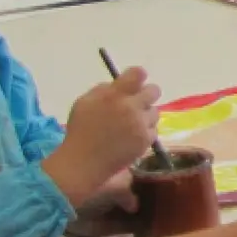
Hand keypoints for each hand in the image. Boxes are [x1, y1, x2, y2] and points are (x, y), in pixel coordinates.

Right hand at [43, 68, 160, 206]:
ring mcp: (140, 124)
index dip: (137, 76)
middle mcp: (130, 107)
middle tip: (136, 103)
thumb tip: (121, 84)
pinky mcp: (146, 140)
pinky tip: (132, 136)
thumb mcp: (85, 102)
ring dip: (145, 115)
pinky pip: (153, 129)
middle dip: (146, 95)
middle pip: (154, 90)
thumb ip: (104, 89)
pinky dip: (145, 131)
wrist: (83, 162)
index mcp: (114, 95)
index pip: (138, 74)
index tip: (133, 83)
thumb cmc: (81, 131)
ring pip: (155, 111)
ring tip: (131, 124)